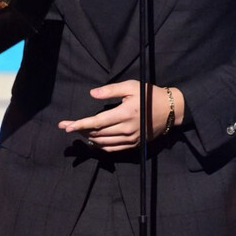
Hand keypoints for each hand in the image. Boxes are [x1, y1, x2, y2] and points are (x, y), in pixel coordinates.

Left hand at [57, 81, 181, 152]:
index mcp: (125, 113)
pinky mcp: (134, 144)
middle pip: (98, 133)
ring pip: (104, 142)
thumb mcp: (130, 86)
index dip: (80, 124)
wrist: (170, 110)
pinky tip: (93, 141)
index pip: (97, 122)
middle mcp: (127, 129)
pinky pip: (113, 149)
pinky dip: (101, 146)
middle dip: (80, 130)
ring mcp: (131, 138)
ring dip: (88, 138)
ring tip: (78, 131)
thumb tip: (92, 93)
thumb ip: (110, 90)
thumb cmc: (149, 95)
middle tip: (68, 126)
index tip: (65, 126)